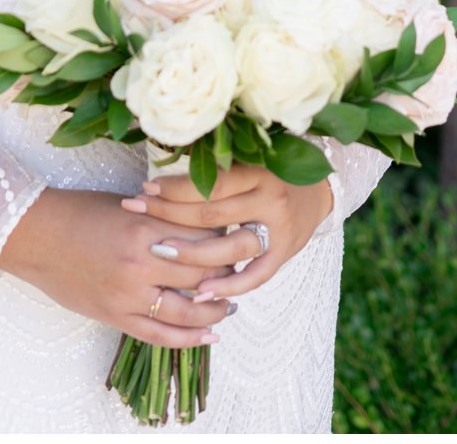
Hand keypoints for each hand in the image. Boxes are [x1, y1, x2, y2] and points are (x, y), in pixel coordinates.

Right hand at [0, 186, 239, 348]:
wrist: (36, 236)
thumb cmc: (81, 213)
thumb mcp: (130, 205)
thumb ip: (166, 217)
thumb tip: (205, 226)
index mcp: (146, 226)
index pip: (205, 238)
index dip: (228, 241)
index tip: (238, 240)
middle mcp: (141, 262)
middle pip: (204, 274)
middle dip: (228, 275)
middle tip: (240, 273)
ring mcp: (127, 294)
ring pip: (188, 310)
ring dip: (215, 310)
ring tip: (229, 306)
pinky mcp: (115, 316)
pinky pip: (159, 334)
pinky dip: (189, 338)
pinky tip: (210, 334)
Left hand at [121, 163, 334, 306]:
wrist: (321, 190)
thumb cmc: (274, 172)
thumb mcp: (250, 161)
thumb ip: (216, 169)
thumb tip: (163, 177)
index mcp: (260, 171)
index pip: (209, 184)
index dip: (174, 189)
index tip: (143, 190)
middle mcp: (271, 199)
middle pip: (212, 214)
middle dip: (168, 215)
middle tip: (136, 215)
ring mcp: (279, 230)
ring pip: (230, 248)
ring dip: (192, 255)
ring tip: (158, 253)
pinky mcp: (285, 254)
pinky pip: (255, 276)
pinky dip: (229, 287)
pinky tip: (200, 294)